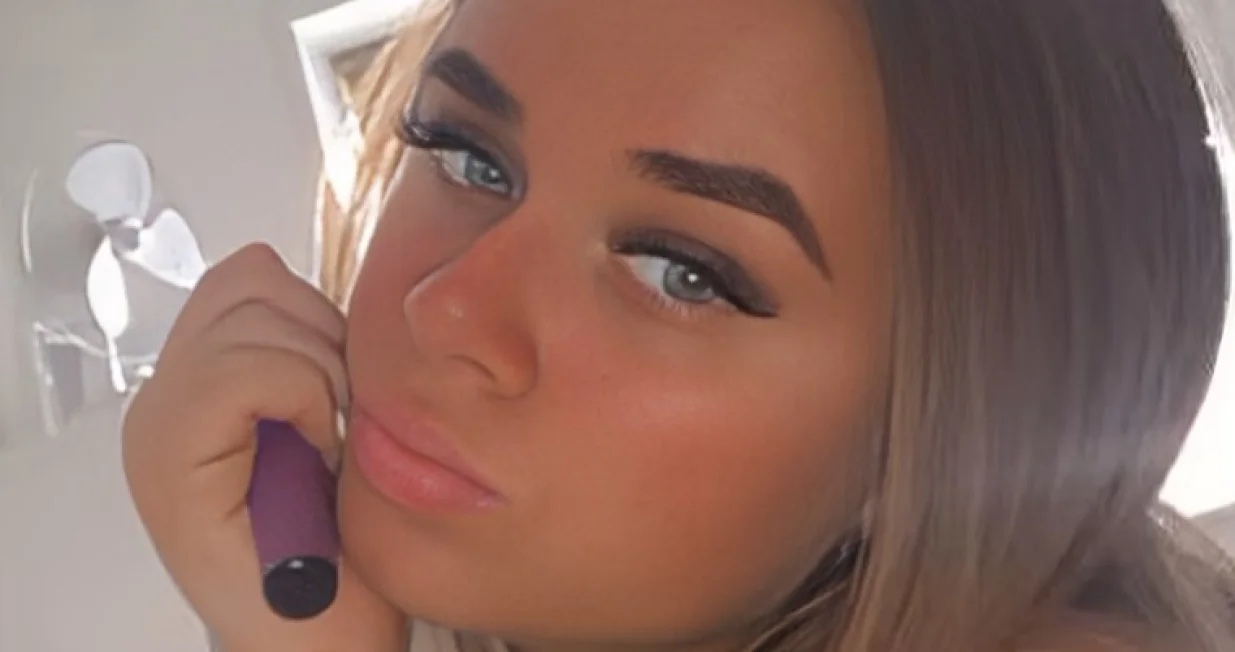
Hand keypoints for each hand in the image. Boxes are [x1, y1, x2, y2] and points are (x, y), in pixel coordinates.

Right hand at [123, 244, 406, 651]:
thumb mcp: (335, 421)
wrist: (325, 639)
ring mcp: (159, 427)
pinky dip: (303, 400)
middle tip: (337, 412)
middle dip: (321, 332)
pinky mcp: (169, 460)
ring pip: (250, 317)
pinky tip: (316, 452)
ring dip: (318, 372)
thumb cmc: (344, 546)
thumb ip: (314, 357)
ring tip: (325, 439)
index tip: (345, 385)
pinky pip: (248, 372)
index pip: (250, 276)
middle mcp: (164, 398)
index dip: (317, 312)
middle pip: (250, 280)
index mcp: (201, 383)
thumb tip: (347, 302)